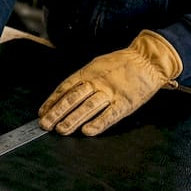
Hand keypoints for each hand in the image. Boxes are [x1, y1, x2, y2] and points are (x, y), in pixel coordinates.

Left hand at [39, 30, 181, 135]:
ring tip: (61, 130)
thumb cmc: (121, 63)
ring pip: (88, 107)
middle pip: (73, 98)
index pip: (65, 88)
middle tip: (45, 124)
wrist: (147, 59)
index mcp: (88, 72)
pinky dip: (98, 123)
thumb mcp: (97, 65)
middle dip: (57, 112)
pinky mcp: (126, 103)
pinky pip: (110, 115)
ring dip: (73, 119)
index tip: (42, 112)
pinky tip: (87, 131)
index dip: (52, 101)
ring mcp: (111, 93)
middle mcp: (97, 82)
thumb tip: (65, 94)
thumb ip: (83, 79)